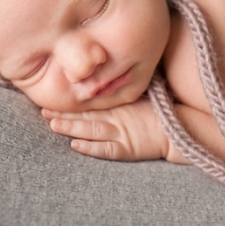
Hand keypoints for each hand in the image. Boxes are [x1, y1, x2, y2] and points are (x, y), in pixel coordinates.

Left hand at [41, 96, 169, 160]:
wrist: (181, 130)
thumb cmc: (162, 111)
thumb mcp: (142, 93)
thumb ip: (123, 88)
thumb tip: (104, 76)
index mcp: (119, 104)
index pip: (89, 101)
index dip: (70, 100)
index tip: (52, 95)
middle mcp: (117, 117)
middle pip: (85, 114)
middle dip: (63, 113)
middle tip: (42, 110)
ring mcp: (121, 133)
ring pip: (90, 130)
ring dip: (70, 128)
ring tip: (52, 124)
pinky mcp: (127, 149)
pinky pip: (105, 149)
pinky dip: (89, 147)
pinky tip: (74, 145)